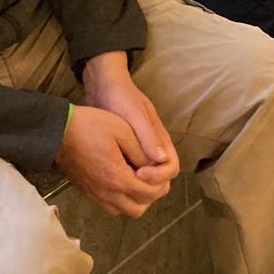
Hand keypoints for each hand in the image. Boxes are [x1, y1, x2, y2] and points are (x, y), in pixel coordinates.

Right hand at [57, 104, 173, 217]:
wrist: (57, 132)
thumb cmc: (90, 127)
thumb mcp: (122, 130)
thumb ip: (142, 150)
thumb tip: (158, 162)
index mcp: (119, 178)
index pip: (149, 193)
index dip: (159, 182)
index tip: (157, 167)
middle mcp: (108, 193)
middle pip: (138, 209)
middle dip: (150, 195)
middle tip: (151, 176)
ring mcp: (96, 195)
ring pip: (124, 211)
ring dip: (135, 199)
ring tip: (137, 178)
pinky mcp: (88, 193)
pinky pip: (110, 207)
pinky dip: (121, 200)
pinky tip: (121, 181)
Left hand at [83, 55, 178, 184]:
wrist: (102, 87)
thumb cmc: (121, 97)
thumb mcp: (134, 114)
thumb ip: (148, 135)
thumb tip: (161, 159)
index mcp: (160, 139)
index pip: (171, 168)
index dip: (158, 176)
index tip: (138, 173)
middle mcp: (153, 148)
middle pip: (162, 178)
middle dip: (149, 186)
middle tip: (127, 183)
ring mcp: (140, 151)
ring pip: (147, 178)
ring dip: (137, 185)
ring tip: (118, 185)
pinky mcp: (126, 152)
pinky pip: (132, 173)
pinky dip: (125, 180)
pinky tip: (109, 180)